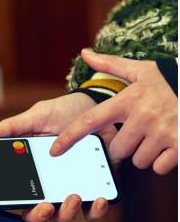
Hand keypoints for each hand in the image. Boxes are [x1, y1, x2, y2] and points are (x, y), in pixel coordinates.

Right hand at [0, 94, 117, 221]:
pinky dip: (96, 210)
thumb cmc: (65, 112)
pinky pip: (95, 209)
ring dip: (68, 213)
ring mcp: (74, 187)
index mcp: (32, 173)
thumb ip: (12, 127)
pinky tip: (99, 198)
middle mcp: (51, 185)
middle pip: (41, 214)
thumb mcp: (37, 117)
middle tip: (47, 205)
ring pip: (66, 216)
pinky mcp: (97, 186)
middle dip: (41, 216)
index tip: (25, 203)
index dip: (21, 207)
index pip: (21, 199)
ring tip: (74, 196)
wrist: (99, 105)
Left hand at [63, 49, 176, 173]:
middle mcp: (143, 116)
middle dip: (126, 145)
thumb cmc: (170, 82)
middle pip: (117, 149)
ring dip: (145, 153)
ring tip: (157, 135)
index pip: (90, 121)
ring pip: (138, 160)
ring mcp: (162, 132)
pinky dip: (162, 161)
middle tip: (141, 131)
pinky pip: (158, 167)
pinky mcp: (179, 146)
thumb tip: (85, 53)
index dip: (69, 137)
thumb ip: (111, 65)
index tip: (54, 150)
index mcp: (129, 100)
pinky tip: (169, 145)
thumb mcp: (143, 71)